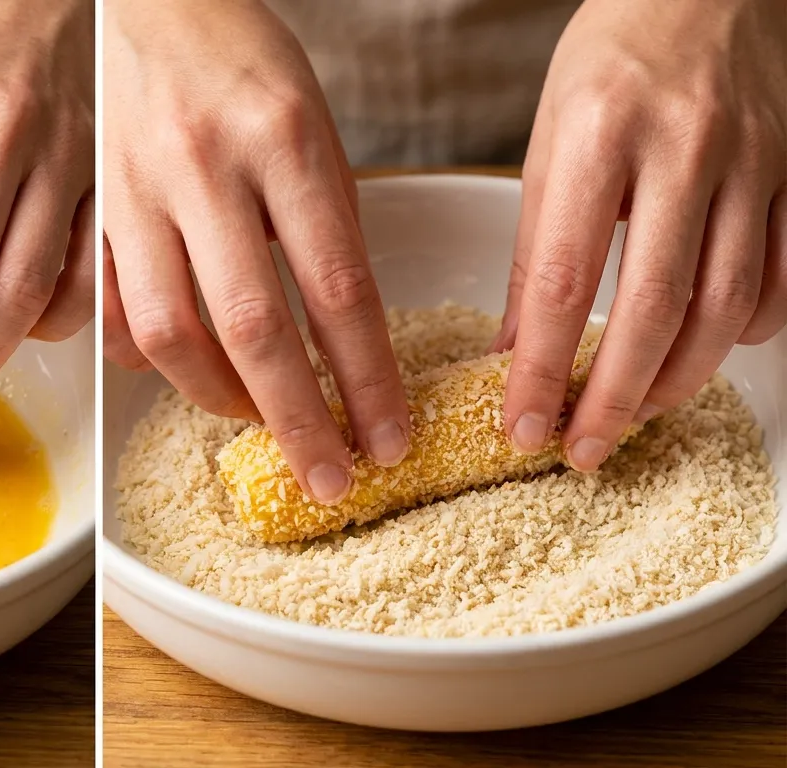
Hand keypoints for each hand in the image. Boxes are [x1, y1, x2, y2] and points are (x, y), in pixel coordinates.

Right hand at [103, 0, 407, 504]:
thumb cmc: (239, 59)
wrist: (145, 0)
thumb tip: (336, 339)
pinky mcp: (90, 209)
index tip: (388, 435)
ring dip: (218, 399)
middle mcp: (206, 167)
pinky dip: (148, 358)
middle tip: (330, 476)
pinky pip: (111, 309)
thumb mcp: (311, 122)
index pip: (337, 287)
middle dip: (297, 419)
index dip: (365, 378)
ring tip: (255, 422)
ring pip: (171, 332)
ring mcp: (136, 189)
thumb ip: (322, 224)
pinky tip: (181, 370)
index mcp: (285, 137)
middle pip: (252, 327)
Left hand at [494, 0, 786, 471]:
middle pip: (654, 306)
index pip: (562, 277)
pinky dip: (739, 335)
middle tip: (581, 448)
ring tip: (633, 416)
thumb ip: (535, 246)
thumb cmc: (609, 64)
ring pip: (725, 306)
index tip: (522, 424)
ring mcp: (752, 164)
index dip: (540, 365)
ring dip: (676, 380)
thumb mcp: (545, 141)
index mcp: (597, 135)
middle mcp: (682, 149)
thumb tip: (513, 351)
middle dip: (614, 396)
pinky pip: (777, 281)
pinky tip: (698, 352)